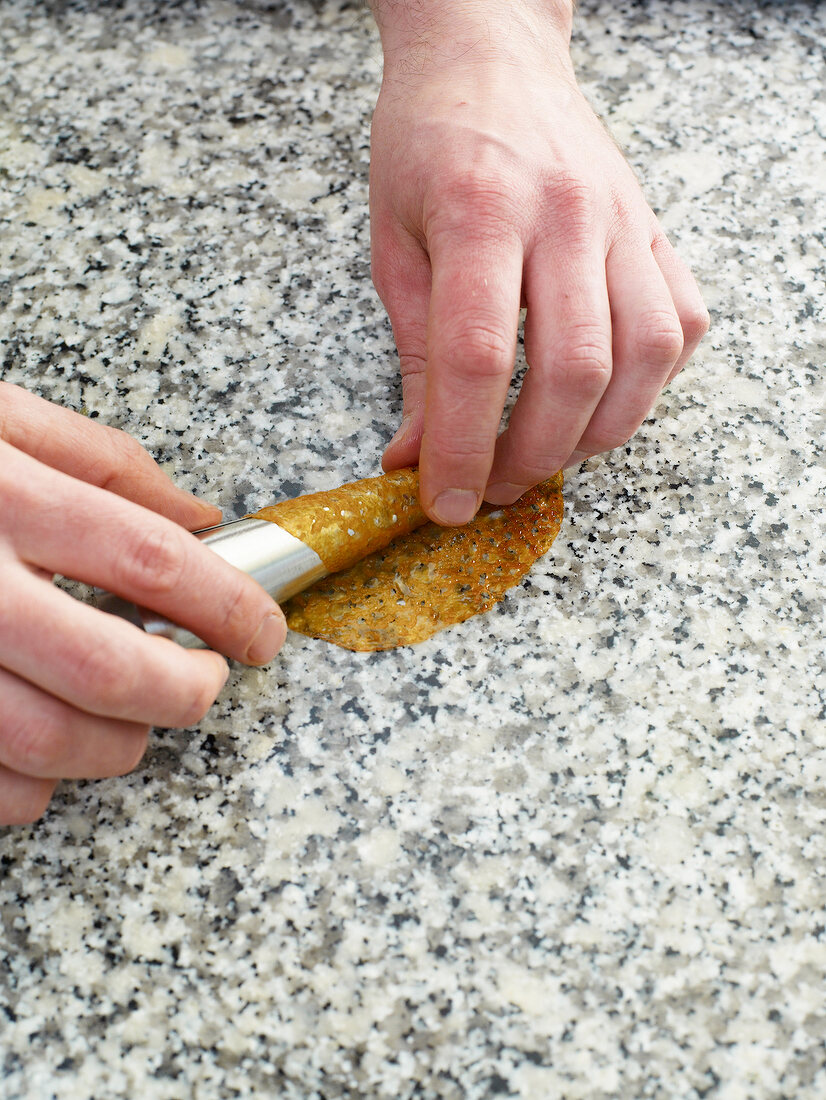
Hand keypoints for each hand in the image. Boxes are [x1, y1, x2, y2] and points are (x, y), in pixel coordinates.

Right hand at [0, 384, 285, 824]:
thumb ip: (103, 460)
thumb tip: (202, 515)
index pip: (150, 558)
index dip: (228, 606)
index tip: (263, 634)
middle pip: (110, 669)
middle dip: (185, 694)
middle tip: (204, 686)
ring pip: (47, 745)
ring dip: (115, 749)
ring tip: (130, 724)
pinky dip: (32, 789)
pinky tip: (42, 752)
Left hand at [369, 1, 708, 523]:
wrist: (489, 54)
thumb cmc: (428, 143)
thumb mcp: (394, 248)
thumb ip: (413, 359)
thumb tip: (413, 457)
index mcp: (479, 213)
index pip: (478, 360)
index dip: (462, 450)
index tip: (445, 504)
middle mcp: (563, 215)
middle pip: (573, 369)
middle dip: (531, 456)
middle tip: (494, 487)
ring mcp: (620, 220)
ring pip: (641, 356)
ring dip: (596, 432)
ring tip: (546, 453)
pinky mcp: (652, 230)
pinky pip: (679, 323)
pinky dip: (648, 383)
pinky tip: (602, 398)